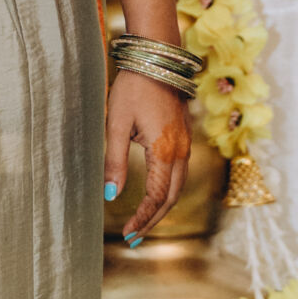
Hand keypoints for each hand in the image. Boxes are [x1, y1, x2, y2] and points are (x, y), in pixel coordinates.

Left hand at [105, 73, 191, 241]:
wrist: (156, 60)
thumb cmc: (132, 88)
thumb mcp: (116, 124)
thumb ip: (114, 161)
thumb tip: (111, 195)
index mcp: (165, 150)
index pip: (157, 197)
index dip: (142, 218)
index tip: (127, 234)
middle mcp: (181, 151)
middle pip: (172, 197)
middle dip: (153, 220)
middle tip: (134, 238)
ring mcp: (186, 144)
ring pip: (179, 187)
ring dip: (162, 208)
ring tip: (142, 224)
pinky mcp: (184, 138)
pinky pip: (180, 173)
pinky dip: (168, 192)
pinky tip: (154, 197)